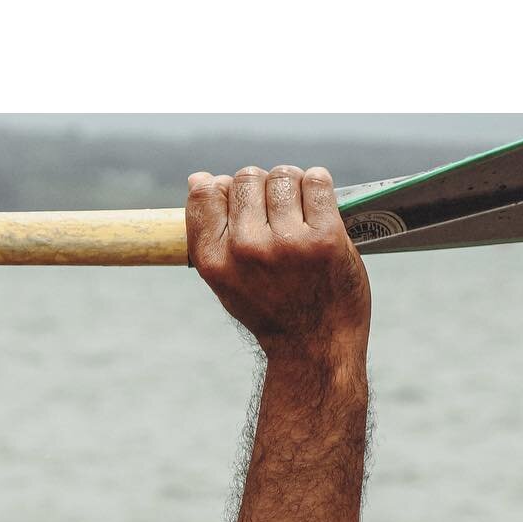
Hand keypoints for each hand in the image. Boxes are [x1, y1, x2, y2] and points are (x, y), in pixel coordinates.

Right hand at [186, 165, 369, 359]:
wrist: (314, 345)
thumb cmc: (270, 307)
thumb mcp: (225, 279)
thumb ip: (209, 232)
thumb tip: (197, 179)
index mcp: (213, 260)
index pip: (206, 192)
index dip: (224, 188)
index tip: (242, 207)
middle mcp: (246, 249)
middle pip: (246, 178)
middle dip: (262, 187)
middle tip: (276, 214)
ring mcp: (286, 243)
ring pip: (283, 176)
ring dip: (293, 185)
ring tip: (299, 212)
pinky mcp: (324, 237)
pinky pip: (317, 181)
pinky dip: (319, 186)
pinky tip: (319, 207)